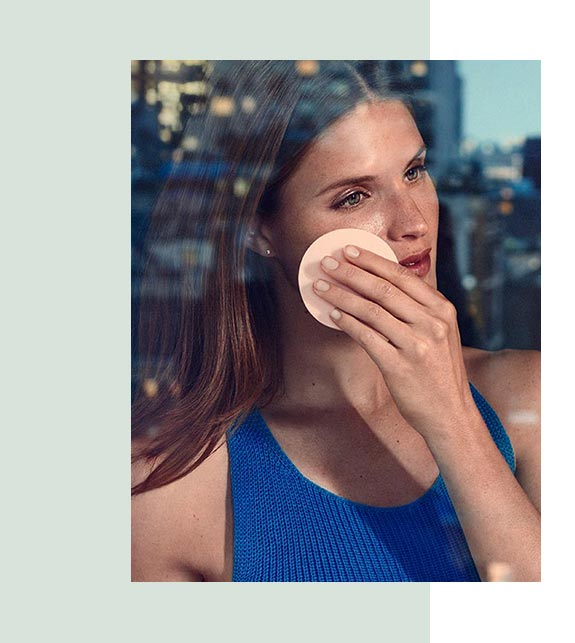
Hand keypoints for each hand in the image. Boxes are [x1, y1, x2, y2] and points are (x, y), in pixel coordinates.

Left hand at [313, 244, 476, 441]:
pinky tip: (332, 314)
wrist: (451, 414)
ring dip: (341, 295)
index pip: (402, 276)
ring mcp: (416, 344)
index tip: (349, 250)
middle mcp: (432, 323)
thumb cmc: (439, 372)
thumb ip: (419, 309)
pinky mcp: (399, 366)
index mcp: (442, 309)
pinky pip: (366, 337)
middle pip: (383, 289)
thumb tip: (380, 284)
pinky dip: (347, 323)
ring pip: (371, 311)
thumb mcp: (441, 333)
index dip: (372, 261)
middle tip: (327, 262)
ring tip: (321, 286)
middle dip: (351, 272)